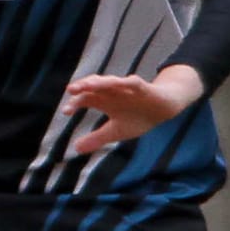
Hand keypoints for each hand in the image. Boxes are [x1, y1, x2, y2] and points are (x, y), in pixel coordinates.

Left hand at [62, 65, 202, 154]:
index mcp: (104, 101)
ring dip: (100, 82)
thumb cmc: (138, 118)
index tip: (65, 112)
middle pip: (94, 86)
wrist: (163, 110)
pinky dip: (127, 83)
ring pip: (111, 82)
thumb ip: (96, 138)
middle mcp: (112, 92)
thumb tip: (75, 148)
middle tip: (71, 90)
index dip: (75, 104)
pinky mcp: (143, 88)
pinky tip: (122, 82)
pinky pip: (133, 83)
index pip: (85, 99)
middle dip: (83, 87)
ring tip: (89, 84)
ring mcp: (126, 89)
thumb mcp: (115, 131)